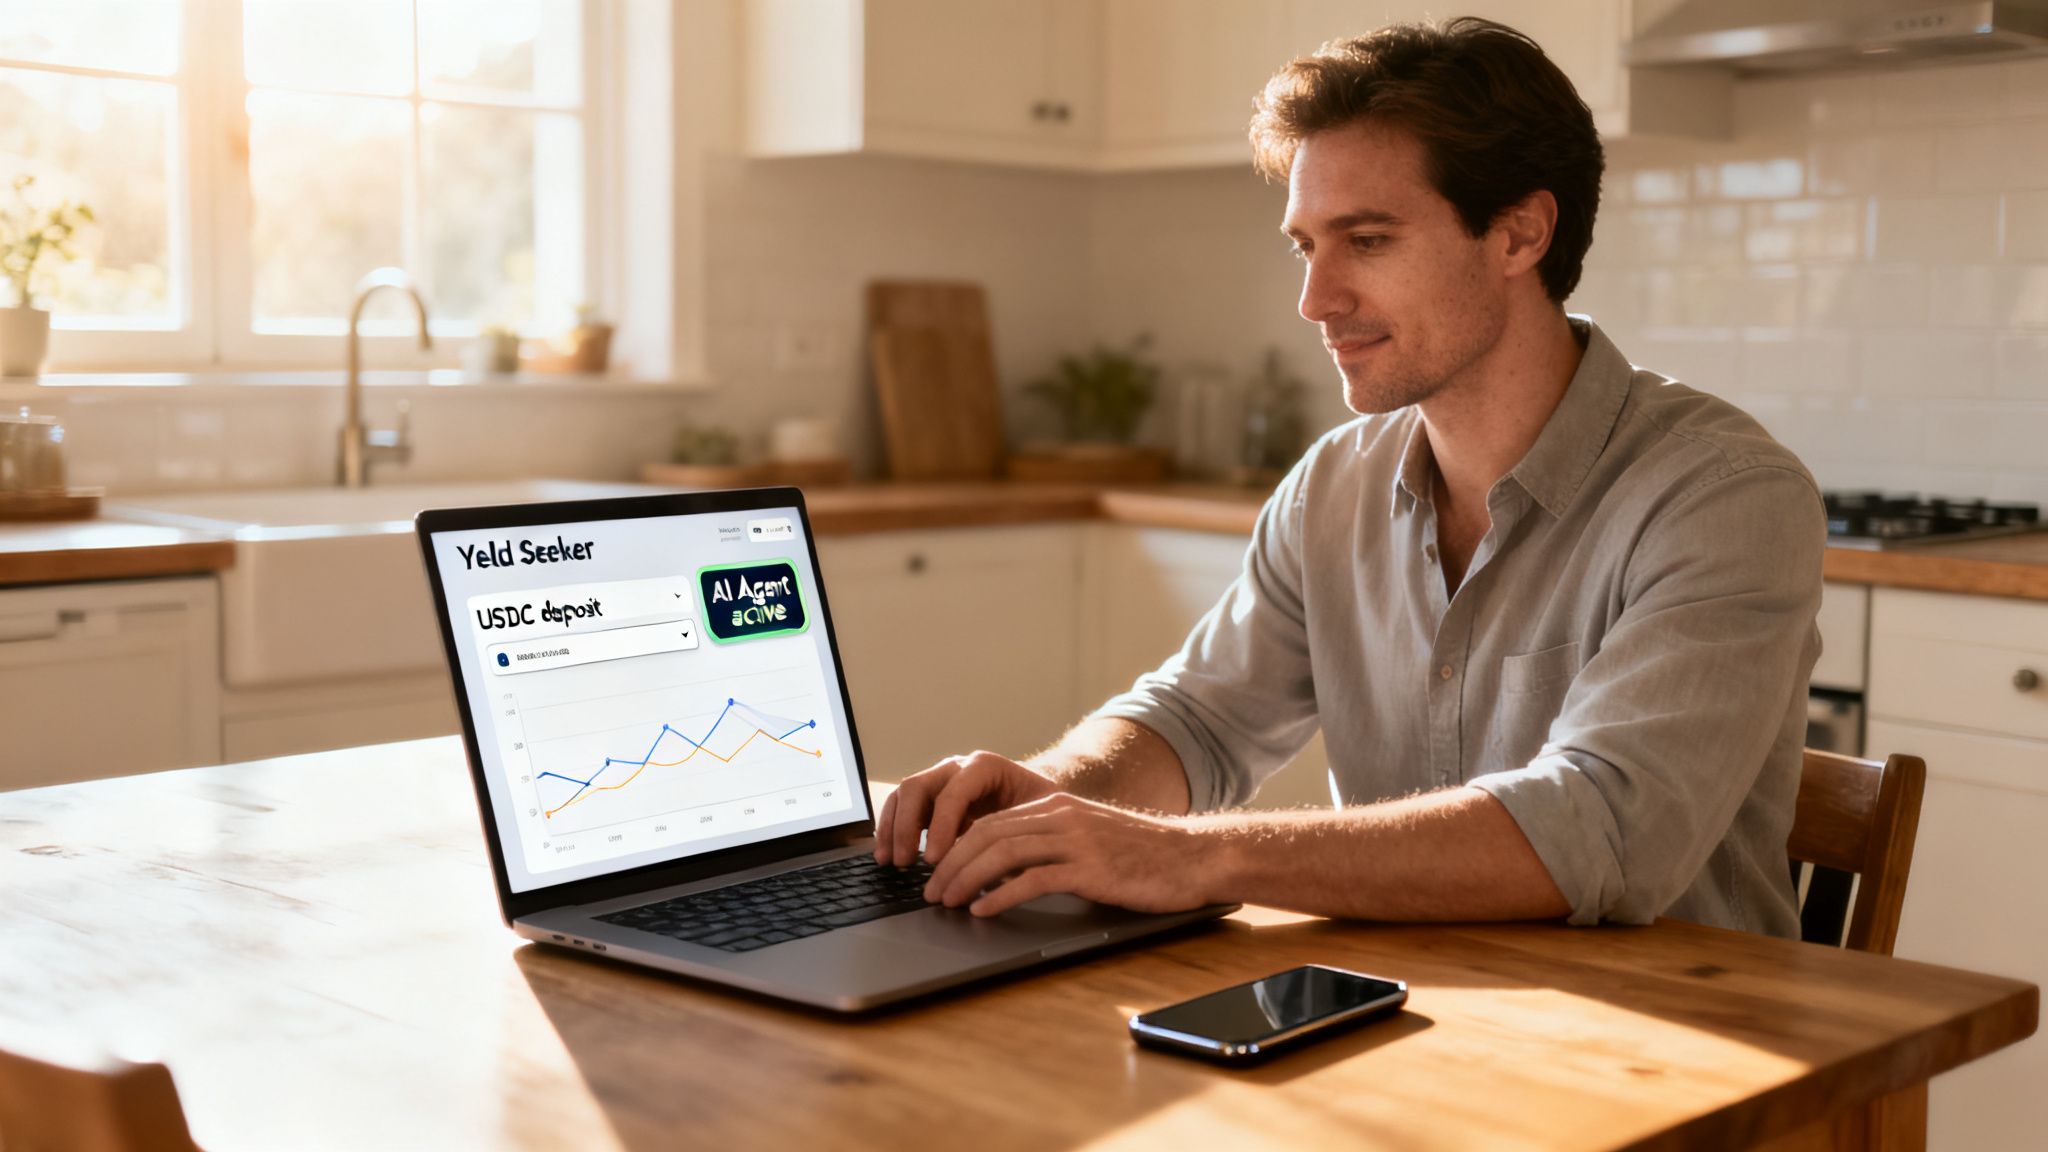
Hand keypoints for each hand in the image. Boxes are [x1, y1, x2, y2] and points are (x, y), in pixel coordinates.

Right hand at [873, 750, 1058, 867]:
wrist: (1037, 794)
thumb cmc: (1040, 806)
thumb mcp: (1040, 818)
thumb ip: (1020, 840)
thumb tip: (1000, 880)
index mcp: (984, 767)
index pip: (953, 793)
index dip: (941, 826)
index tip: (935, 860)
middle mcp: (956, 768)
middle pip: (918, 787)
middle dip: (908, 827)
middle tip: (908, 862)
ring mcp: (939, 780)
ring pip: (903, 796)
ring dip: (892, 829)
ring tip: (890, 862)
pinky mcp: (929, 798)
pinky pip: (900, 807)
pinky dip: (890, 830)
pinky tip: (887, 856)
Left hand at [921, 793, 1214, 916]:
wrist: (1192, 857)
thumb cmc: (1142, 856)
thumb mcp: (1089, 839)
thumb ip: (1051, 847)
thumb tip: (1005, 873)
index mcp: (1057, 806)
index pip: (991, 821)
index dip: (957, 846)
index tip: (936, 871)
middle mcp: (1061, 816)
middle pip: (988, 834)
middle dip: (951, 863)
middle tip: (930, 891)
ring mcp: (1075, 840)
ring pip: (1002, 852)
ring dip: (966, 879)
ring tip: (946, 901)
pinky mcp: (1089, 868)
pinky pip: (1032, 879)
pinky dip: (1000, 895)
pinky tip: (983, 910)